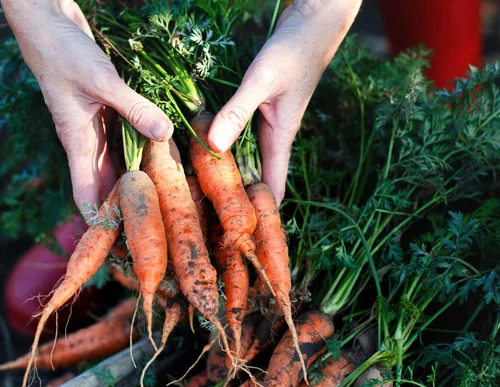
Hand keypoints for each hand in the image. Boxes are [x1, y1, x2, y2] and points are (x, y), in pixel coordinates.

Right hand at [1, 0, 173, 210]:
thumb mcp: (100, 81)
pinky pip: (124, 135)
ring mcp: (95, 124)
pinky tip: (160, 150)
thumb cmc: (62, 52)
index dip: (99, 219)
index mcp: (77, 142)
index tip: (120, 242)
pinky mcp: (104, 109)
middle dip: (124, 202)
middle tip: (154, 220)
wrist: (46, 21)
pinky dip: (139, 145)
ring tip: (163, 192)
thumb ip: (133, 108)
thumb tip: (164, 134)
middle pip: (106, 182)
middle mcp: (86, 140)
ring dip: (135, 175)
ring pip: (118, 160)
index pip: (85, 194)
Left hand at [207, 0, 360, 203]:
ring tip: (200, 196)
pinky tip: (202, 152)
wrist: (310, 25)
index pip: (273, 187)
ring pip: (245, 159)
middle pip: (256, 179)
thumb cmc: (292, 52)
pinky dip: (223, 148)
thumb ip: (238, 112)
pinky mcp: (256, 111)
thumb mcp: (262, 81)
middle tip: (209, 221)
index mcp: (280, 138)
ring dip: (228, 175)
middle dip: (239, 200)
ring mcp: (265, 125)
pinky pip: (238, 138)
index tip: (240, 236)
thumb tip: (214, 147)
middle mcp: (273, 137)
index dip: (261, 213)